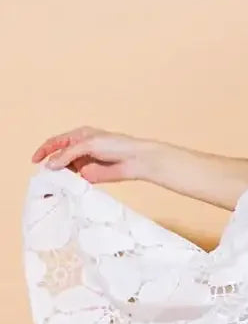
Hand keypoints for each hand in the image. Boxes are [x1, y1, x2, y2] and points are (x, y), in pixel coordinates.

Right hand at [31, 126, 153, 183]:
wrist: (135, 160)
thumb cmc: (115, 145)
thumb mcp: (88, 145)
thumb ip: (68, 154)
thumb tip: (50, 165)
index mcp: (78, 136)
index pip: (56, 142)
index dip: (44, 150)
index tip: (35, 160)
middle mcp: (79, 149)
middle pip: (59, 157)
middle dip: (50, 165)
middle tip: (44, 176)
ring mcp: (84, 163)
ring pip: (66, 169)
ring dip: (59, 175)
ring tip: (53, 183)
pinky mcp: (91, 176)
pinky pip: (75, 180)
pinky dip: (69, 183)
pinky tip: (64, 187)